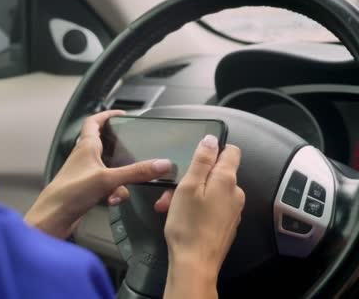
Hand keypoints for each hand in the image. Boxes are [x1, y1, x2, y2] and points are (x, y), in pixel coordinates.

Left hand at [25, 110, 172, 238]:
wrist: (53, 217)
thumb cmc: (70, 192)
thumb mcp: (107, 179)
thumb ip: (135, 172)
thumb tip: (162, 164)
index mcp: (86, 146)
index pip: (94, 121)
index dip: (107, 115)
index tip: (122, 114)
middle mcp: (84, 157)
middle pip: (103, 144)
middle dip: (119, 147)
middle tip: (134, 147)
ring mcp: (85, 174)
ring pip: (109, 168)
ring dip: (120, 176)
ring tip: (124, 184)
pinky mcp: (86, 190)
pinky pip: (106, 186)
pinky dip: (113, 192)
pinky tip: (112, 200)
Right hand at [157, 136, 244, 298]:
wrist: (195, 264)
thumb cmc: (188, 224)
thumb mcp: (188, 186)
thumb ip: (201, 161)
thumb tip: (211, 140)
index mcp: (227, 180)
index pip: (231, 151)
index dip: (212, 151)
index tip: (193, 161)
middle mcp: (236, 193)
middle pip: (216, 173)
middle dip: (192, 178)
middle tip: (170, 192)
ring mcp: (233, 210)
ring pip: (211, 191)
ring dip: (190, 194)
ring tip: (169, 208)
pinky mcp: (227, 224)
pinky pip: (212, 207)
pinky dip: (197, 208)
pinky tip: (181, 218)